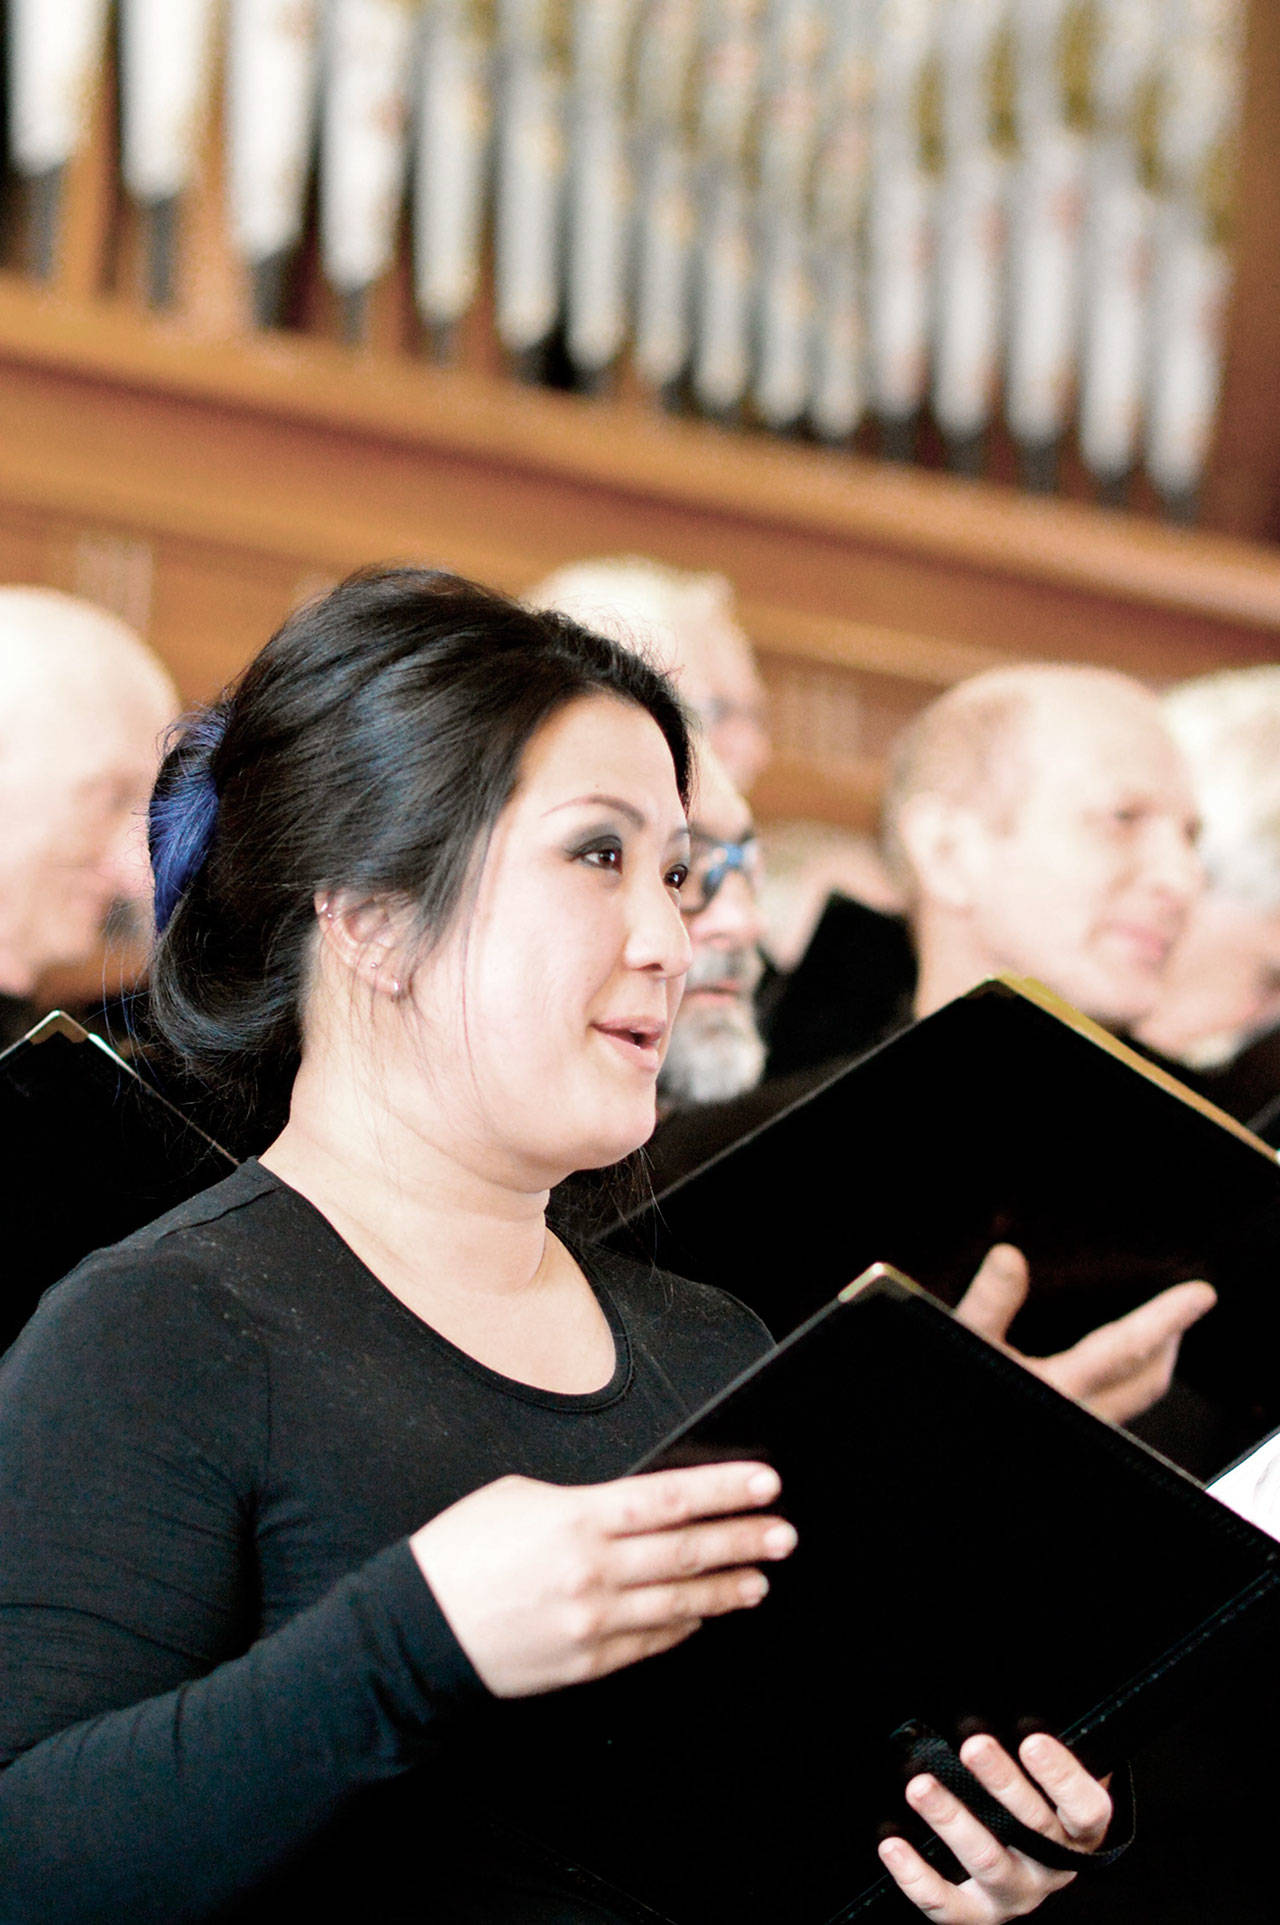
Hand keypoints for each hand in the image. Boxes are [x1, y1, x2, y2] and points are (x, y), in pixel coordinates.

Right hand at [409, 1462, 795, 1697]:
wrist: (415, 1631)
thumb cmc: (458, 1553)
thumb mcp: (518, 1497)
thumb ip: (581, 1502)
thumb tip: (628, 1509)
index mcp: (577, 1518)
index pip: (670, 1499)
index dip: (724, 1491)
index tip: (764, 1485)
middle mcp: (594, 1571)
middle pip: (688, 1551)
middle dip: (744, 1540)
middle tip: (783, 1534)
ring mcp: (594, 1622)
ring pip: (680, 1601)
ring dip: (726, 1589)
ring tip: (759, 1580)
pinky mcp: (587, 1662)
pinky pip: (651, 1641)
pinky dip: (684, 1625)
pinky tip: (704, 1614)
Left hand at [880, 1732, 1112, 1920]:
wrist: (1034, 1865)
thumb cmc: (1040, 1804)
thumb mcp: (1053, 1779)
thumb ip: (1043, 1754)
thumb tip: (1019, 1709)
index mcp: (1080, 1832)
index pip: (1085, 1809)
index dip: (1062, 1778)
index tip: (1032, 1741)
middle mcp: (1053, 1868)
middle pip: (1033, 1828)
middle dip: (1001, 1783)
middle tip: (972, 1746)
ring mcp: (1017, 1894)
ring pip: (987, 1861)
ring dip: (952, 1820)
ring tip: (921, 1787)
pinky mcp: (980, 1915)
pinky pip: (947, 1905)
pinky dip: (917, 1878)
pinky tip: (892, 1845)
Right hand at [955, 1243, 1215, 1424]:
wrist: (945, 1457)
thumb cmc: (951, 1405)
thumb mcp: (963, 1343)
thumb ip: (988, 1304)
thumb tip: (1011, 1258)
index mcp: (1060, 1389)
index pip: (1128, 1347)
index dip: (1168, 1318)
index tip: (1200, 1296)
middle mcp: (1079, 1417)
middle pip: (1147, 1381)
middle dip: (1169, 1343)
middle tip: (1180, 1313)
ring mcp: (1078, 1435)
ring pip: (1132, 1402)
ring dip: (1148, 1367)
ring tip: (1151, 1340)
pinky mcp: (1066, 1440)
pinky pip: (1110, 1414)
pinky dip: (1122, 1388)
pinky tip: (1105, 1378)